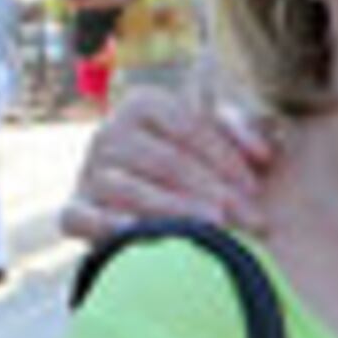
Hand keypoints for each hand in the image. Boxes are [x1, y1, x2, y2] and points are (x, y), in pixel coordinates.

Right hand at [64, 81, 275, 242]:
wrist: (143, 205)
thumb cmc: (193, 166)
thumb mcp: (216, 139)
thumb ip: (240, 133)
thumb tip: (263, 154)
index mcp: (142, 104)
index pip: (189, 128)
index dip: (226, 159)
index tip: (255, 188)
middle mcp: (109, 133)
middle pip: (166, 161)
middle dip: (214, 191)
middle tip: (249, 219)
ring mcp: (89, 171)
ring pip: (130, 189)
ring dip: (175, 210)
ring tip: (214, 230)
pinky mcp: (74, 208)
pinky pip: (80, 216)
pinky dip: (102, 225)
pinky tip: (133, 232)